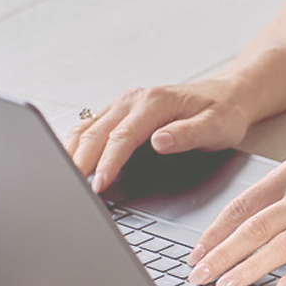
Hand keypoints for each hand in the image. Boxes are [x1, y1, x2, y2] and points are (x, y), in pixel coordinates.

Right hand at [65, 78, 250, 193]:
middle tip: (67, 190)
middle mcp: (134, 99)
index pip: (122, 136)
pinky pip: (89, 125)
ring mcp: (124, 103)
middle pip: (96, 132)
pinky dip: (74, 142)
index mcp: (154, 102)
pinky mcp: (120, 110)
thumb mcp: (216, 126)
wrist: (227, 94)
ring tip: (59, 177)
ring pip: (87, 127)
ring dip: (71, 151)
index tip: (97, 186)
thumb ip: (187, 134)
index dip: (107, 163)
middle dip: (80, 161)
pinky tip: (67, 157)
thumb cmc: (223, 112)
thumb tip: (159, 141)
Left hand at [186, 144, 285, 285]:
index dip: (215, 233)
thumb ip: (279, 192)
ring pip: (282, 244)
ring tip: (228, 285)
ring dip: (251, 268)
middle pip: (254, 227)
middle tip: (199, 276)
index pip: (242, 206)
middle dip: (221, 255)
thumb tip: (240, 221)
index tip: (196, 254)